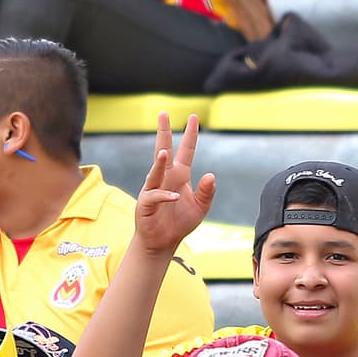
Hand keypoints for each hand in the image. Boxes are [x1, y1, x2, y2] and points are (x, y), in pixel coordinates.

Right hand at [134, 112, 214, 256]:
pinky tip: (174, 196)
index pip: (186, 151)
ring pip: (155, 171)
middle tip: (163, 114)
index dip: (190, 135)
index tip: (194, 118)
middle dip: (164, 133)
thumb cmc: (180, 222)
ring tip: (163, 152)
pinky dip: (165, 196)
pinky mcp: (146, 203)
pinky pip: (155, 196)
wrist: (163, 241)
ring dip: (159, 163)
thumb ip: (207, 192)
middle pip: (163, 151)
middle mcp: (165, 178)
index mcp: (180, 175)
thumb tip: (211, 175)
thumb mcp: (200, 207)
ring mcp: (153, 188)